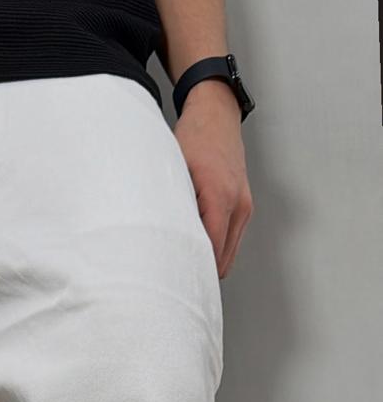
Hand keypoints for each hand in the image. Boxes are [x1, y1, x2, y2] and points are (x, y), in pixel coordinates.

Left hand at [175, 80, 253, 278]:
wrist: (216, 115)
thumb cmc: (192, 139)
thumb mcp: (173, 172)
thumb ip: (170, 207)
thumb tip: (157, 242)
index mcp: (220, 198)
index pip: (211, 252)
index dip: (192, 272)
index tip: (174, 286)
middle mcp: (238, 205)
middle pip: (222, 261)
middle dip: (199, 272)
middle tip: (172, 280)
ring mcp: (245, 206)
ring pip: (228, 254)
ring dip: (207, 260)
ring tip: (181, 262)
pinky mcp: (245, 206)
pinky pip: (231, 240)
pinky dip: (215, 247)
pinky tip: (194, 242)